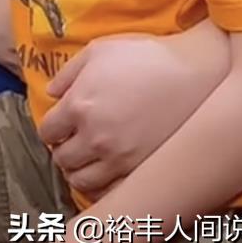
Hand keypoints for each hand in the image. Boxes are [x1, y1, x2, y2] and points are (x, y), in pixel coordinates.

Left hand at [38, 24, 230, 196]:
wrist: (193, 74)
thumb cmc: (143, 56)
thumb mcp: (97, 51)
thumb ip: (67, 74)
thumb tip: (52, 94)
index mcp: (79, 106)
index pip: (48, 131)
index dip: (51, 129)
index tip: (58, 126)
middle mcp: (95, 137)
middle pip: (62, 159)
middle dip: (62, 150)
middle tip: (71, 142)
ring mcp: (121, 158)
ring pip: (83, 181)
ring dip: (79, 171)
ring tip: (86, 160)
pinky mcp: (144, 170)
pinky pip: (112, 191)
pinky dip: (102, 186)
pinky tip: (107, 172)